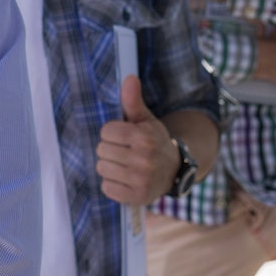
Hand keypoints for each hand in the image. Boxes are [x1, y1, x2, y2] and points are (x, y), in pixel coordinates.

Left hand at [96, 74, 177, 206]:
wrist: (174, 171)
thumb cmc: (154, 141)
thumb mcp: (145, 120)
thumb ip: (133, 100)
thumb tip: (129, 77)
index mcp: (144, 137)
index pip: (106, 132)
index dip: (111, 133)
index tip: (123, 137)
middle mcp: (144, 159)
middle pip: (101, 150)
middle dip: (109, 150)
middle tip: (124, 152)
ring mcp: (141, 180)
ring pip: (102, 168)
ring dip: (109, 167)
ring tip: (124, 165)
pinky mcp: (137, 197)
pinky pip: (107, 188)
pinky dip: (112, 184)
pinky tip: (125, 179)